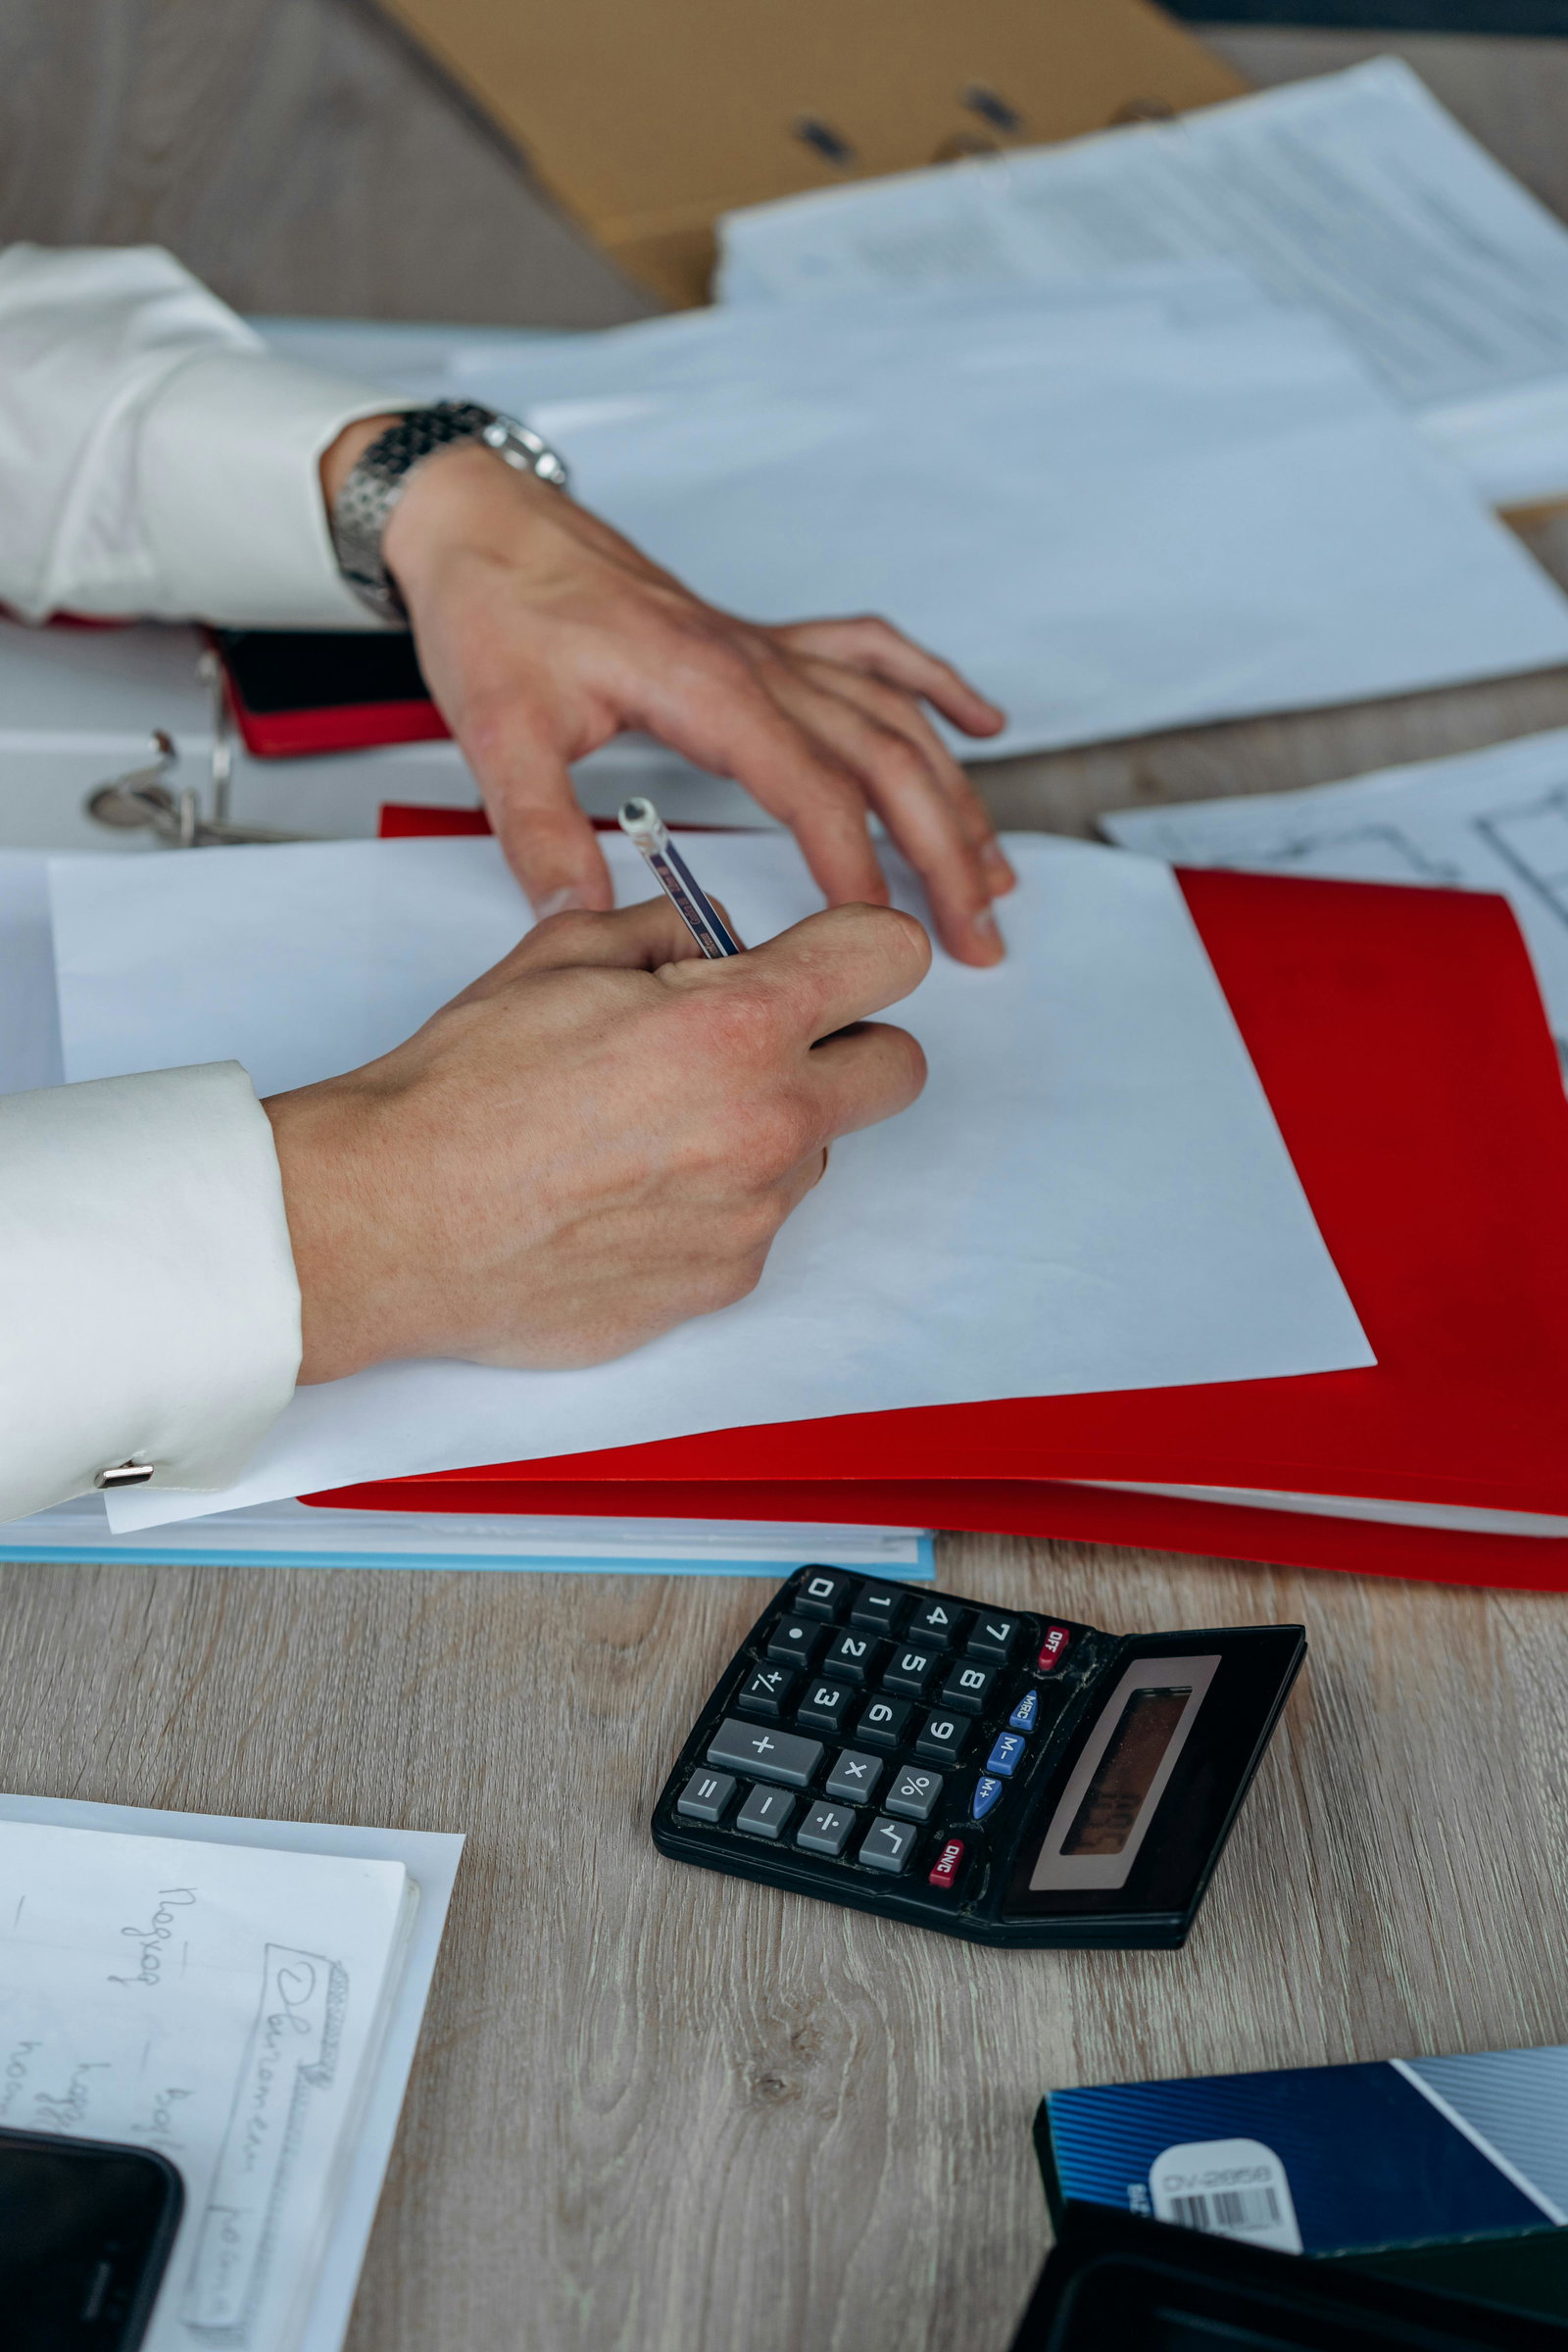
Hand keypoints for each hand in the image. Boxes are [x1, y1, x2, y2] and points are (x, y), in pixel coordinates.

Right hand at [262, 896, 928, 1382]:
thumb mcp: (559, 955)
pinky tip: (629, 1192)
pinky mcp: (724, 1282)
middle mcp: (767, 1123)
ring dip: (769, 1128)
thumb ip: (668, 932)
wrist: (392, 1220)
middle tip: (760, 1043)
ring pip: (820, 1150)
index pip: (891, 957)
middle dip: (845, 1043)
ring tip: (655, 1127)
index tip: (832, 958)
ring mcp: (752, 1214)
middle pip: (897, 1068)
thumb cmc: (459, 1092)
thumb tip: (718, 938)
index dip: (861, 947)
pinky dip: (717, 1201)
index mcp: (738, 1024)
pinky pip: (758, 1222)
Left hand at [322, 420, 1012, 964]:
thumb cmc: (493, 609)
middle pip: (888, 758)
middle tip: (978, 936)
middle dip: (946, 850)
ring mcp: (768, 648)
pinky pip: (873, 656)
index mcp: (705, 685)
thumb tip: (574, 920)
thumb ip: (536, 831)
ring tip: (997, 873)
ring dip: (956, 796)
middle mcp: (757, 662)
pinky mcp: (760, 642)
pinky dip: (935, 688)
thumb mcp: (496, 729)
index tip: (878, 935)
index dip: (857, 866)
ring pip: (897, 718)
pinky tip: (982, 724)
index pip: (814, 789)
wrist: (482, 520)